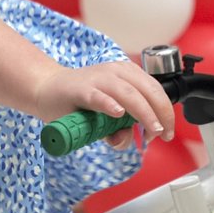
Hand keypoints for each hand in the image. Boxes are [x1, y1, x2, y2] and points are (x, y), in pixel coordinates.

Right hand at [33, 59, 174, 147]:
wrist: (46, 89)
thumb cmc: (78, 102)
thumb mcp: (105, 118)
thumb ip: (117, 130)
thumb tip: (124, 140)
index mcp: (125, 74)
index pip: (155, 89)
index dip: (166, 111)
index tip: (167, 132)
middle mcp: (114, 72)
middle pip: (147, 90)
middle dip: (160, 114)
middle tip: (161, 134)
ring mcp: (97, 79)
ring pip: (128, 93)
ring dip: (143, 113)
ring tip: (151, 130)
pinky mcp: (79, 89)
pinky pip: (98, 96)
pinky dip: (109, 104)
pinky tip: (118, 113)